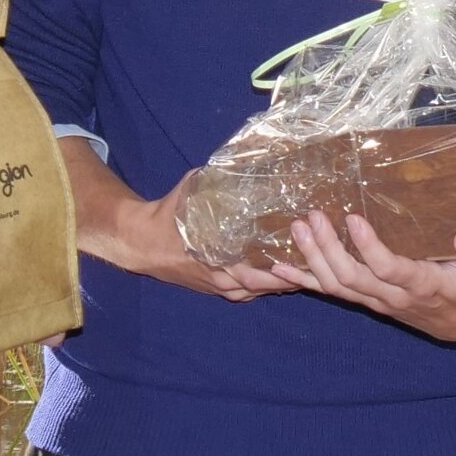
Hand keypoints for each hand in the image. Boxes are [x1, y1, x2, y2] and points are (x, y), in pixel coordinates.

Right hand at [83, 166, 312, 301]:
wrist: (140, 242)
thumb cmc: (168, 214)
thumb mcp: (193, 191)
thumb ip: (219, 181)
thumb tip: (243, 162)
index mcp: (217, 258)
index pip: (258, 271)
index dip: (282, 265)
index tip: (305, 253)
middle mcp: (222, 279)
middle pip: (265, 285)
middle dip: (290, 276)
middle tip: (315, 263)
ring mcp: (219, 287)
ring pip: (258, 291)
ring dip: (281, 283)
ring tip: (308, 271)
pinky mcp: (216, 289)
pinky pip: (247, 292)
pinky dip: (265, 285)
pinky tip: (285, 276)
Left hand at [273, 213, 455, 342]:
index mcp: (424, 287)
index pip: (389, 270)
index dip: (369, 247)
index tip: (353, 218)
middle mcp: (394, 297)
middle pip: (351, 277)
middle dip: (327, 248)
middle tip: (312, 217)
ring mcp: (377, 301)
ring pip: (337, 285)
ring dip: (313, 258)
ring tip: (297, 229)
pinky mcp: (368, 299)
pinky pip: (332, 292)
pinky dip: (305, 280)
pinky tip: (281, 267)